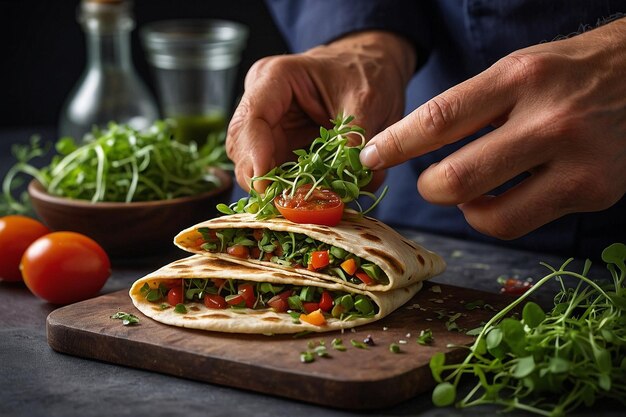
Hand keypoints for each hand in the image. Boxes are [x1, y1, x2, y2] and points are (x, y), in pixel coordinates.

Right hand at [226, 31, 415, 191]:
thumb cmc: (365, 71)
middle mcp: (262, 102)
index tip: (268, 187)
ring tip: (301, 206)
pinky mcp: (280, 146)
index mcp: (275, 78)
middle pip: (242, 149)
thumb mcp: (367, 101)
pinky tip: (305, 201)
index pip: (251, 120)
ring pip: (253, 167)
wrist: (372, 66)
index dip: (255, 156)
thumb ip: (356, 139)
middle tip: (288, 206)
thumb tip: (350, 181)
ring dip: (274, 189)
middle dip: (262, 180)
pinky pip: (274, 175)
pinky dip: (287, 191)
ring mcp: (268, 126)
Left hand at [361, 18, 625, 238]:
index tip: (371, 157)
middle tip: (429, 182)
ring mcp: (576, 160)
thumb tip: (413, 147)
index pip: (439, 119)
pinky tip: (501, 197)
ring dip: (461, 209)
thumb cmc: (569, 74)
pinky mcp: (593, 192)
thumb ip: (472, 106)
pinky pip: (518, 223)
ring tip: (468, 192)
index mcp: (520, 77)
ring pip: (487, 214)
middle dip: (428, 188)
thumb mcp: (519, 69)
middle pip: (458, 178)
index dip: (395, 145)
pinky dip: (494, 217)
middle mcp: (549, 119)